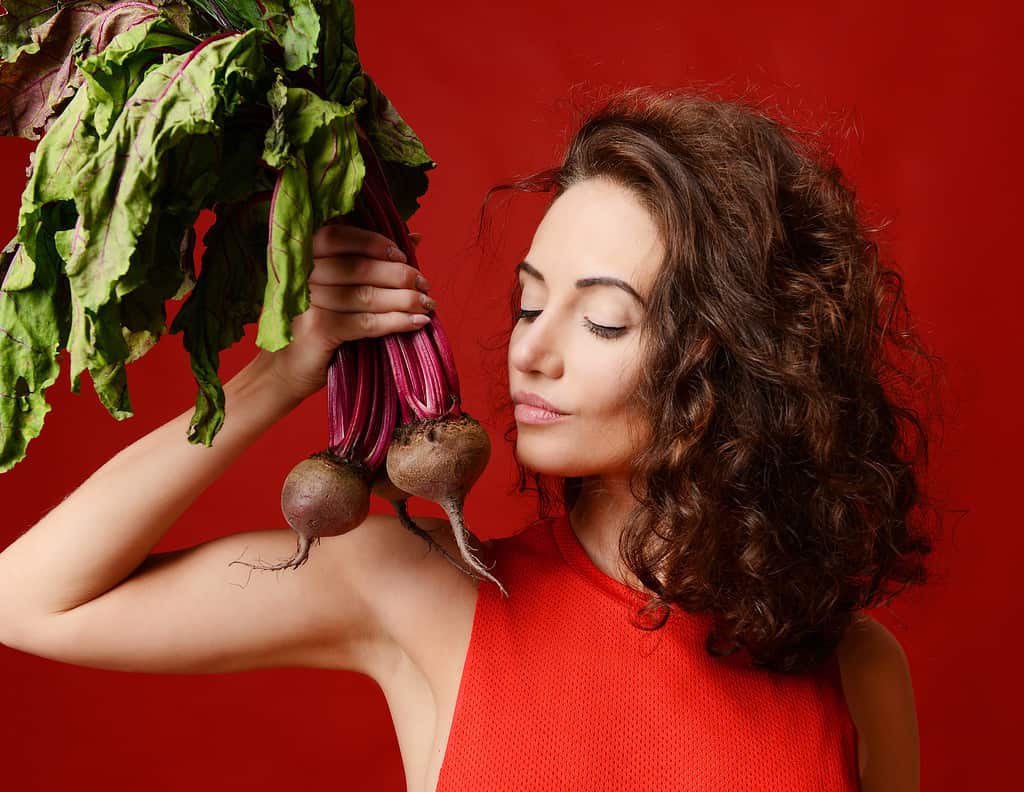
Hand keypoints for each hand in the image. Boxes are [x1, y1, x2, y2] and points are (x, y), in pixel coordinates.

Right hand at [259, 216, 429, 403]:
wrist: (285, 369)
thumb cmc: (318, 323)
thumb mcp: (339, 287)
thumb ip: (371, 260)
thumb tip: (415, 238)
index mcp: (301, 256)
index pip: (338, 236)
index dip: (373, 243)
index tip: (401, 255)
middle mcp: (299, 275)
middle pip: (357, 266)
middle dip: (398, 274)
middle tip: (424, 285)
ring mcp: (306, 302)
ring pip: (365, 295)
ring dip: (404, 300)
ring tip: (427, 305)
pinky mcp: (317, 330)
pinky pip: (365, 322)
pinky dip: (395, 322)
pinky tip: (416, 323)